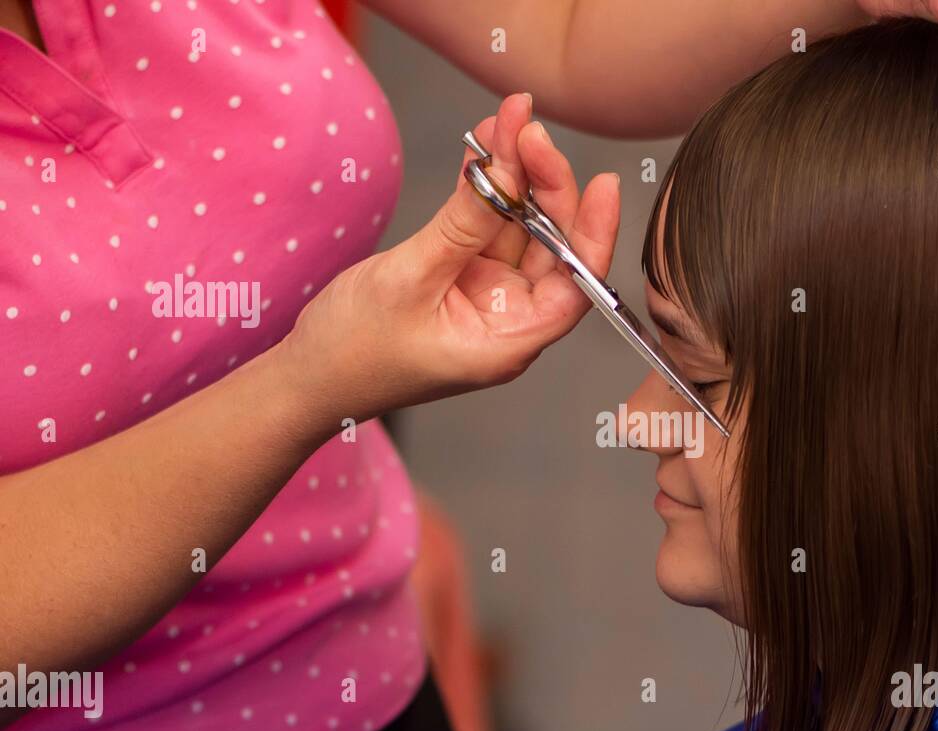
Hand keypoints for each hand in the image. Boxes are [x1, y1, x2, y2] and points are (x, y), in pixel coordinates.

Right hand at [279, 93, 619, 427]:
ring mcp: (484, 293)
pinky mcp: (459, 274)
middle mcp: (507, 317)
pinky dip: (484, 189)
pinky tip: (485, 147)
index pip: (576, 285)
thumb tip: (505, 176)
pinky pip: (483, 224)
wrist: (307, 375)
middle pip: (550, 245)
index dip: (595, 233)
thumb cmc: (354, 350)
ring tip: (505, 121)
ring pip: (517, 226)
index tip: (605, 182)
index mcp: (510, 340)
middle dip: (544, 184)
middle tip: (528, 129)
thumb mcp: (411, 279)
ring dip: (512, 175)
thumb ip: (463, 226)